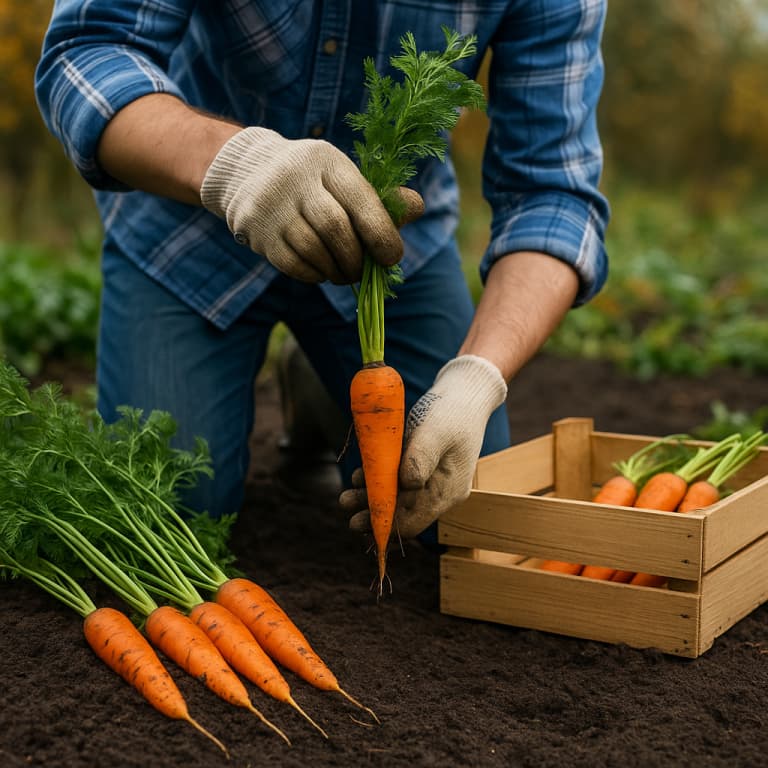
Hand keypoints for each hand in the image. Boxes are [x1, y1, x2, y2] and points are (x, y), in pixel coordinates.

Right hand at [200, 127, 422, 283]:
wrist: (249, 173)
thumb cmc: (313, 183)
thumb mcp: (344, 179)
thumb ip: (380, 198)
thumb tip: (416, 207)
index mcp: (326, 161)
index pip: (360, 199)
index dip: (381, 233)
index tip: (392, 258)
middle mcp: (294, 178)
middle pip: (335, 228)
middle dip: (356, 258)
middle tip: (363, 272)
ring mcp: (271, 205)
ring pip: (313, 249)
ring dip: (336, 271)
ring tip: (344, 275)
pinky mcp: (255, 230)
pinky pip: (293, 264)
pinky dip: (314, 275)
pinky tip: (321, 272)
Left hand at [340, 355, 506, 538]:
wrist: (467, 393)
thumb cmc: (452, 411)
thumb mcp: (435, 431)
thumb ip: (420, 458)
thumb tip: (406, 485)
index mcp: (448, 491)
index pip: (414, 521)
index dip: (385, 524)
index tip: (360, 521)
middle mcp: (442, 493)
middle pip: (404, 515)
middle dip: (374, 514)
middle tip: (347, 508)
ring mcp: (433, 482)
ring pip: (399, 501)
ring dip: (373, 499)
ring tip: (347, 497)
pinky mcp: (423, 470)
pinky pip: (400, 485)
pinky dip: (381, 484)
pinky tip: (361, 478)